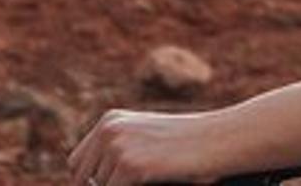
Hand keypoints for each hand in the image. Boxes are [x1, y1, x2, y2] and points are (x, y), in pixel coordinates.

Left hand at [67, 108, 221, 185]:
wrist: (223, 138)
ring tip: (155, 175)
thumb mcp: (147, 139)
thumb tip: (88, 181)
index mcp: (111, 121)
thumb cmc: (191, 143)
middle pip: (81, 178)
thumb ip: (117, 152)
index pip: (77, 163)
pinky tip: (157, 179)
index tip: (116, 181)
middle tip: (136, 180)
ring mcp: (119, 147)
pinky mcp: (132, 166)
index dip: (92, 179)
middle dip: (104, 184)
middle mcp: (110, 130)